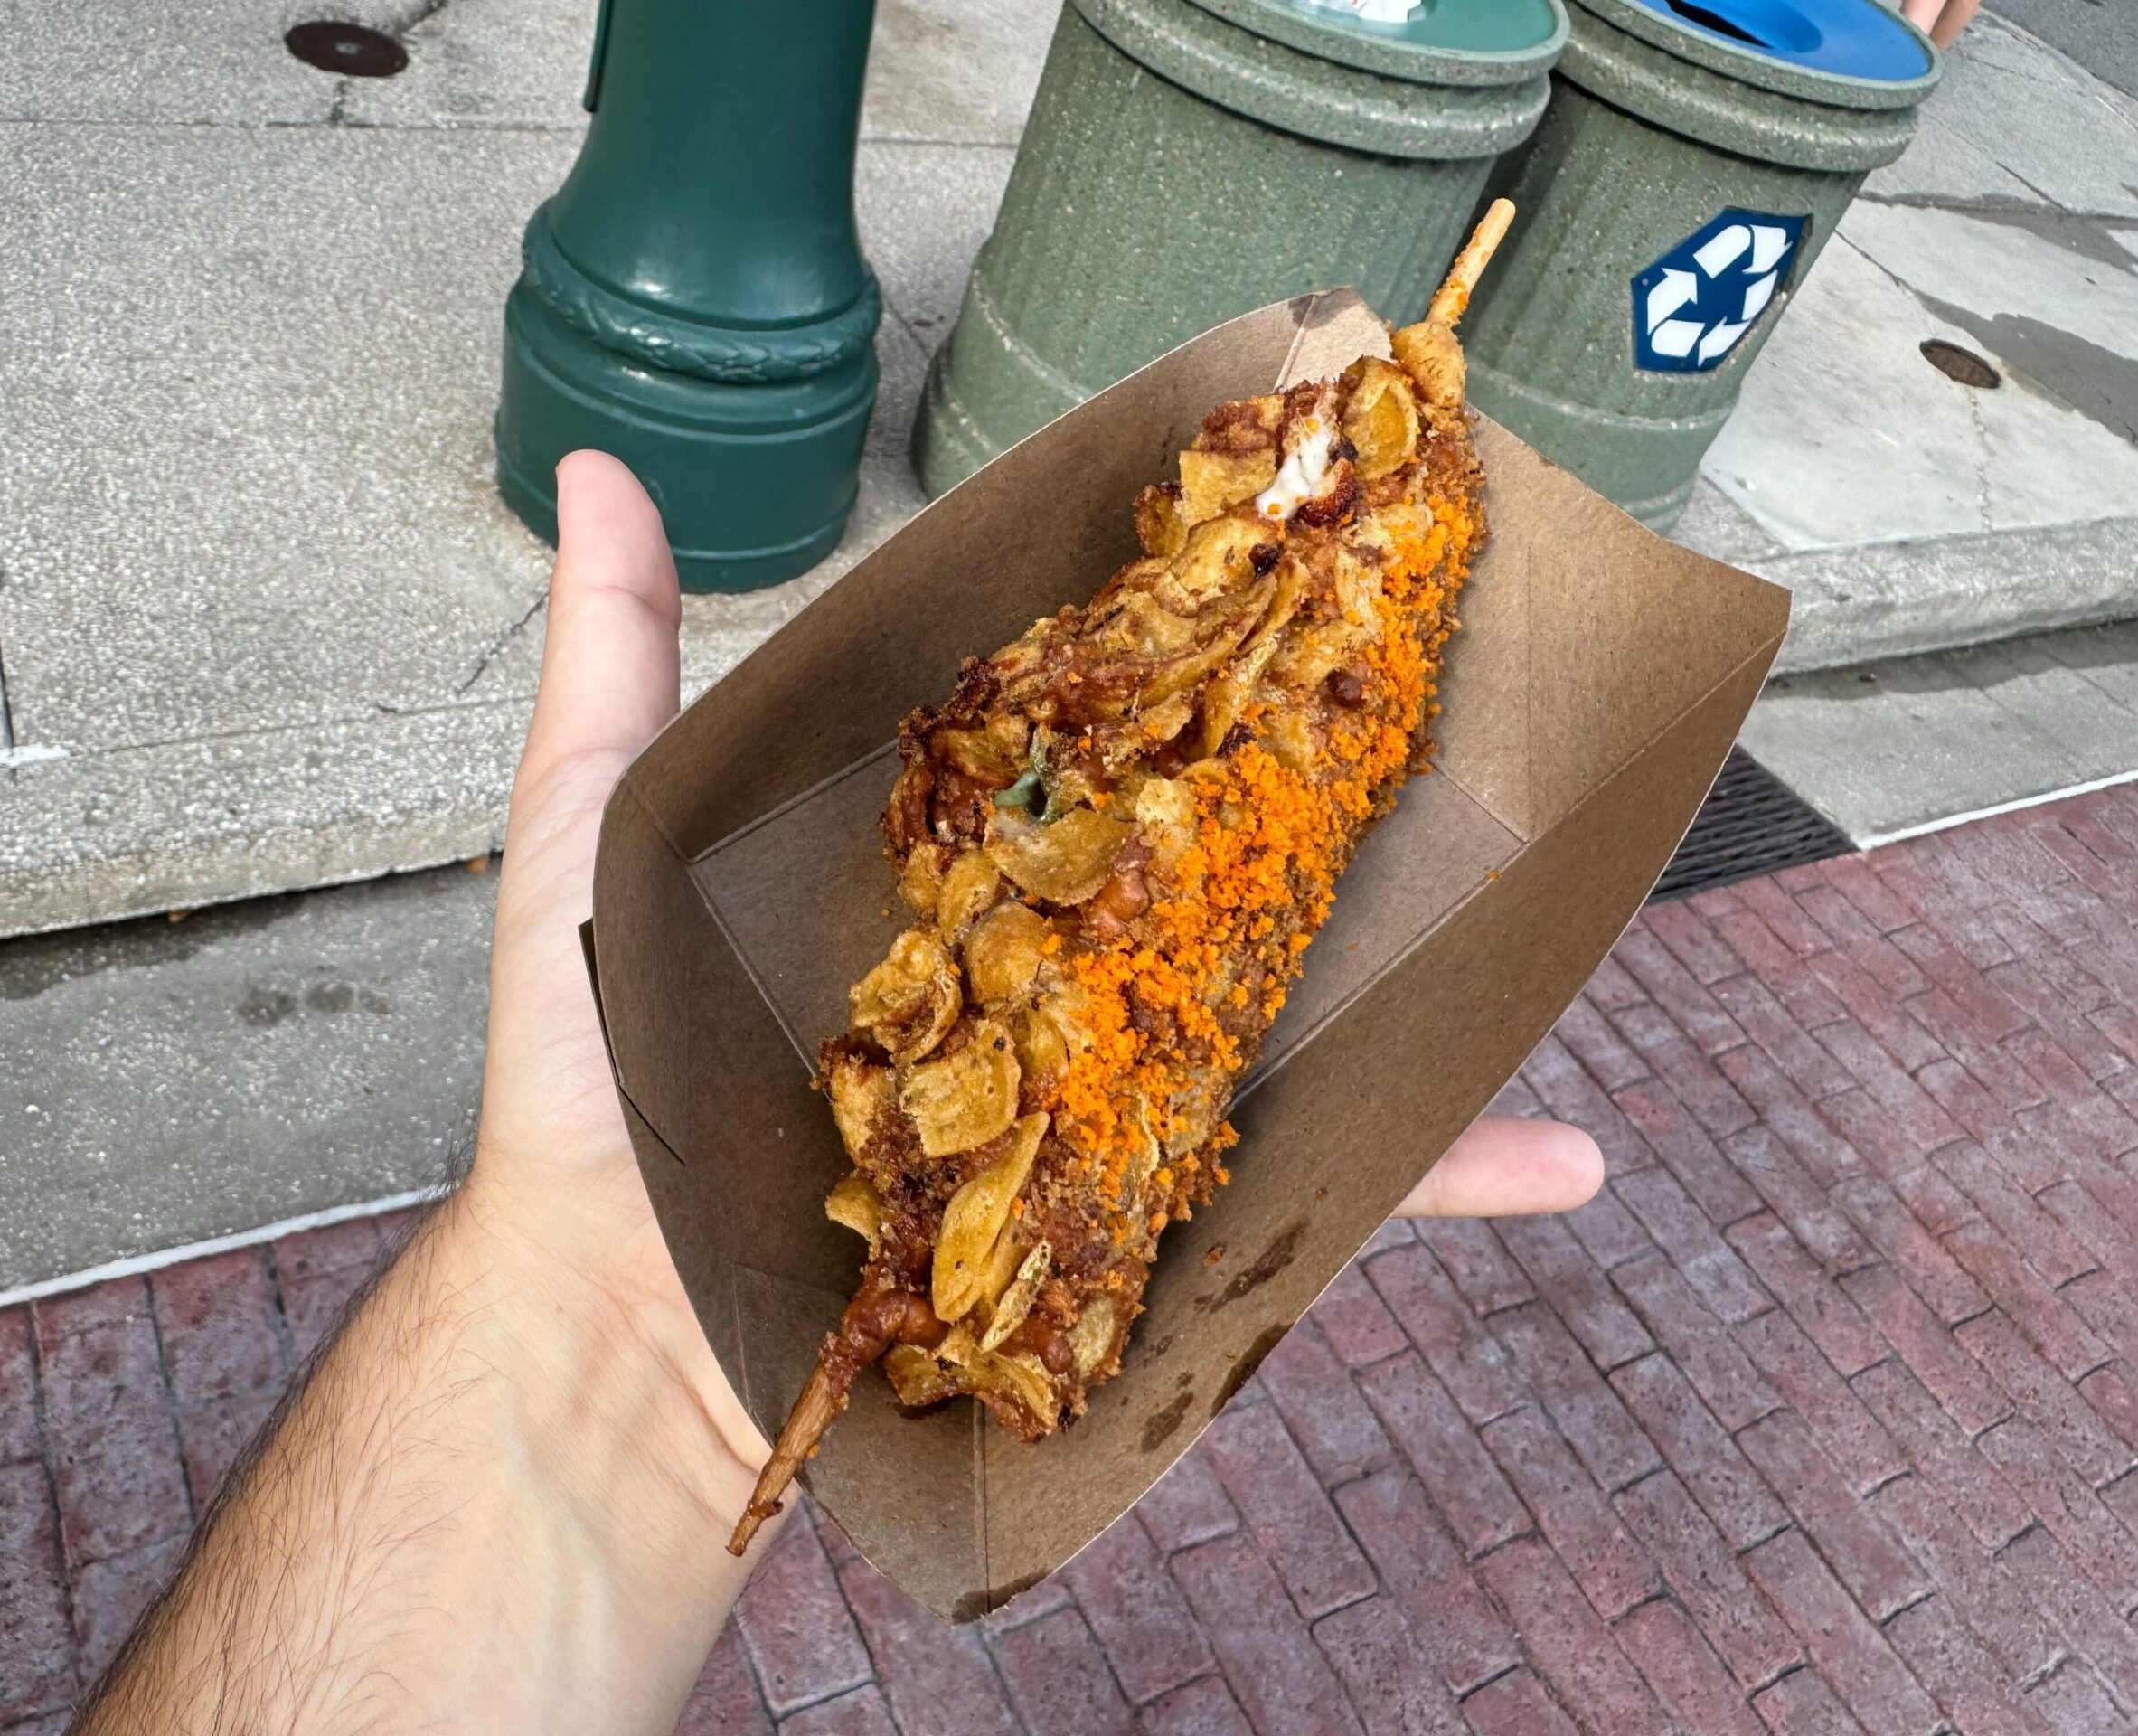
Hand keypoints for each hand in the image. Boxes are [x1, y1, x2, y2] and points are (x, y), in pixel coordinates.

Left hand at [479, 451, 1598, 1340]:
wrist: (610, 1335)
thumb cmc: (587, 1088)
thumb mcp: (591, 845)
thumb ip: (613, 666)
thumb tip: (595, 473)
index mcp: (941, 883)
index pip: (1084, 764)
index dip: (1175, 683)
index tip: (1275, 585)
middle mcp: (1037, 979)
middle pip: (1209, 882)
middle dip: (1329, 812)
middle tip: (1449, 720)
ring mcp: (1095, 1099)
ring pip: (1285, 1022)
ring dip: (1423, 978)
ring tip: (1542, 893)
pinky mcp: (1131, 1222)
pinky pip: (1297, 1206)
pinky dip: (1433, 1182)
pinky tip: (1550, 1152)